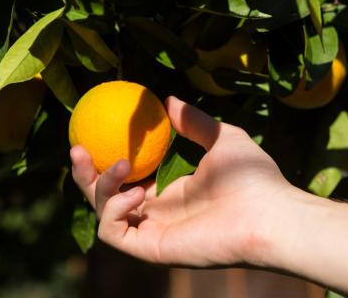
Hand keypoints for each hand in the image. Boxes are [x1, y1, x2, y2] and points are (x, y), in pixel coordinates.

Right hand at [70, 96, 294, 266]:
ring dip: (100, 186)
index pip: (125, 178)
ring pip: (103, 213)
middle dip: (84, 173)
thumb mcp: (222, 137)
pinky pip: (113, 233)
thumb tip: (168, 99)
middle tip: (78, 147)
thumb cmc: (252, 177)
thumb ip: (194, 121)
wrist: (269, 213)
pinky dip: (113, 210)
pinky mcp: (151, 248)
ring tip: (123, 165)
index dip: (104, 158)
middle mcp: (156, 212)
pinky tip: (136, 194)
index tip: (90, 132)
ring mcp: (152, 231)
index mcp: (169, 191)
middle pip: (104, 196)